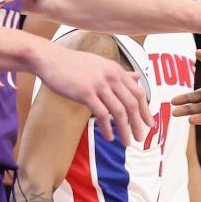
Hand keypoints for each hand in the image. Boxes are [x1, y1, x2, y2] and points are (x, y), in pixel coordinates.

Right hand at [35, 44, 151, 143]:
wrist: (51, 59)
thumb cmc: (75, 64)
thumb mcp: (102, 65)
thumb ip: (120, 73)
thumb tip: (138, 77)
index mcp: (117, 70)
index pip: (138, 92)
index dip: (145, 110)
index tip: (149, 123)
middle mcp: (111, 76)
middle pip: (132, 104)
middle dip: (138, 123)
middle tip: (140, 137)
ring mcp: (99, 84)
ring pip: (119, 111)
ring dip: (125, 130)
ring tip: (127, 142)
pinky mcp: (85, 93)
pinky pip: (102, 114)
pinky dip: (108, 128)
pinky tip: (109, 137)